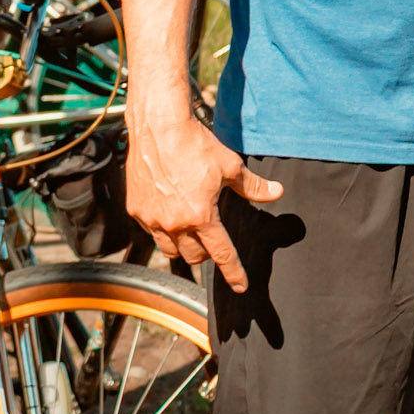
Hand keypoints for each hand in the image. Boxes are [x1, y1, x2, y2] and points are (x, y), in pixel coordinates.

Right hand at [125, 106, 281, 291]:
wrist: (159, 127)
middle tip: (212, 238)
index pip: (222, 253)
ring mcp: (152, 219)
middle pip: (194, 256)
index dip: (234, 272)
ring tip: (191, 230)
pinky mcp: (136, 209)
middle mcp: (174, 223)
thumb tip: (277, 192)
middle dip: (206, 252)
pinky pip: (152, 231)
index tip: (241, 286)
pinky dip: (163, 229)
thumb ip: (253, 186)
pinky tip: (170, 214)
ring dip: (184, 246)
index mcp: (201, 216)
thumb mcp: (230, 166)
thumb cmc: (196, 144)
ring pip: (171, 249)